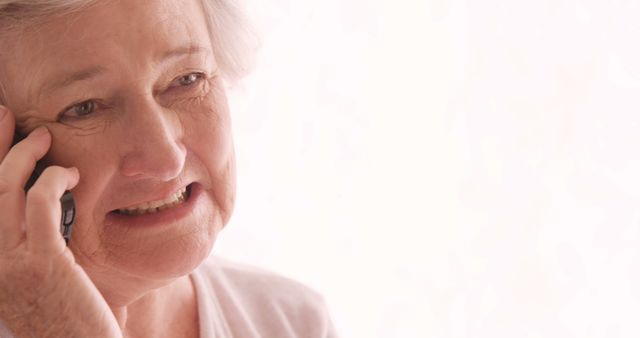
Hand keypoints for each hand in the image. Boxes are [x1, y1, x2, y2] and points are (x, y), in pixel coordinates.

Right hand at [0, 106, 121, 337]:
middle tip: (6, 114)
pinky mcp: (43, 263)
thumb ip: (21, 246)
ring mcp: (7, 263)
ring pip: (4, 187)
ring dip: (24, 153)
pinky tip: (70, 174)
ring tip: (44, 137)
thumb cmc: (62, 319)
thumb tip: (36, 205)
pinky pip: (41, 203)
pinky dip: (53, 178)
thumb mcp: (31, 280)